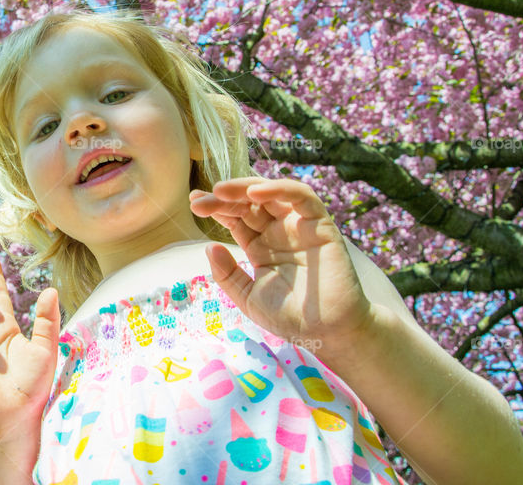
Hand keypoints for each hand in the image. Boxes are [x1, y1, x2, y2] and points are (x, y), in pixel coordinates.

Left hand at [190, 178, 372, 348]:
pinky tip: (256, 192)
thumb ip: (228, 274)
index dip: (215, 207)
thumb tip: (209, 247)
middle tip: (200, 200)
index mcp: (260, 245)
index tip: (194, 202)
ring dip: (245, 187)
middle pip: (248, 202)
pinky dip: (280, 188)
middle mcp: (278, 231)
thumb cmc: (291, 318)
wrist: (328, 334)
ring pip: (271, 193)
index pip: (235, 217)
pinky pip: (302, 197)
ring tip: (220, 191)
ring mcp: (299, 226)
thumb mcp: (248, 297)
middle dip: (222, 198)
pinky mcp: (320, 224)